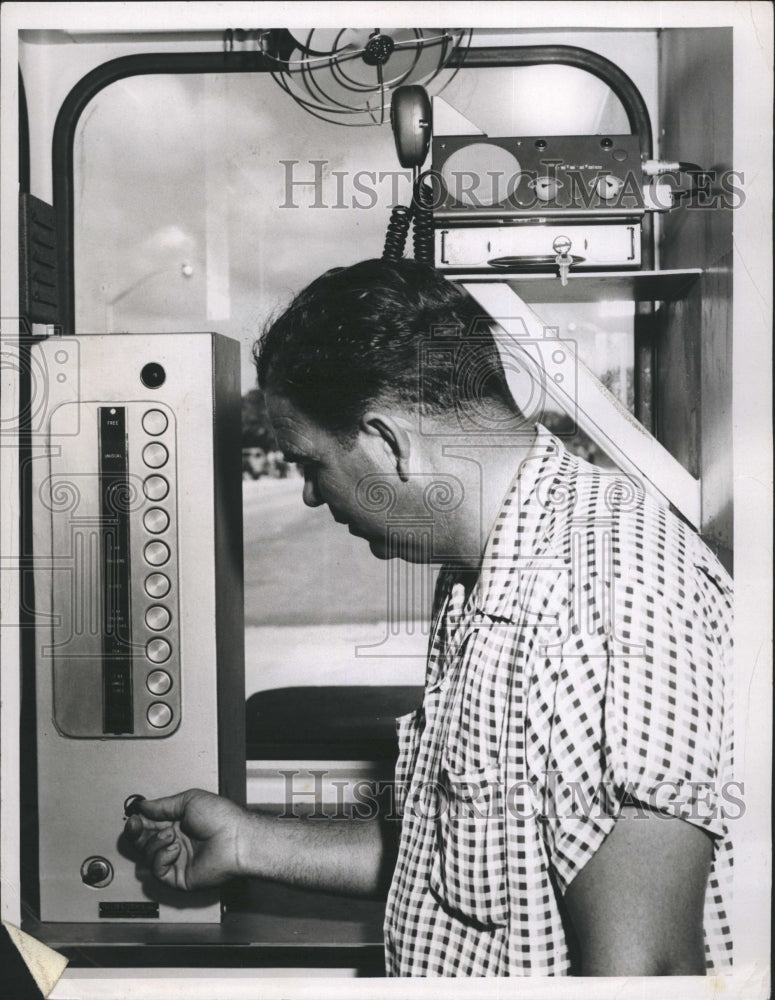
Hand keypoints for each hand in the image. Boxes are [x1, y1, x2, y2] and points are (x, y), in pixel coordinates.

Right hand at [123, 788, 250, 890]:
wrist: (235, 838)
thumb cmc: (221, 818)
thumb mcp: (189, 800)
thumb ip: (163, 805)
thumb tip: (144, 805)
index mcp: (179, 823)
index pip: (150, 824)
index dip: (139, 821)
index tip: (133, 815)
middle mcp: (176, 841)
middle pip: (144, 841)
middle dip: (137, 832)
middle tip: (134, 824)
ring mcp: (177, 859)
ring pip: (148, 855)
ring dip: (155, 843)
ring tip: (171, 835)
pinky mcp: (178, 877)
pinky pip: (158, 870)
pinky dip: (162, 857)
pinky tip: (174, 848)